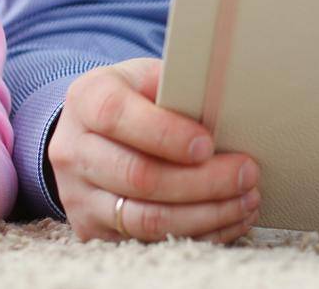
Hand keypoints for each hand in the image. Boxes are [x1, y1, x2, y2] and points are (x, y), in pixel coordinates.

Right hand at [49, 58, 259, 242]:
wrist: (93, 131)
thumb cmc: (135, 97)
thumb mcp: (148, 77)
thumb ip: (178, 87)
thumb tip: (229, 105)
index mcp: (86, 99)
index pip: (117, 117)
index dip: (165, 133)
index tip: (208, 144)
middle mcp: (72, 150)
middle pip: (138, 176)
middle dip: (202, 180)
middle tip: (246, 173)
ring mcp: (78, 195)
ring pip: (145, 218)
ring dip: (206, 213)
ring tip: (246, 199)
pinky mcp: (92, 228)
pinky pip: (149, 241)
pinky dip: (197, 233)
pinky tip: (228, 218)